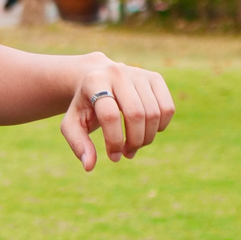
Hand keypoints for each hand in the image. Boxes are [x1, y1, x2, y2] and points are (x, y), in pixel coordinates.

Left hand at [59, 54, 174, 171]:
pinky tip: (146, 131)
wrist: (98, 81)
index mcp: (94, 81)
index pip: (110, 115)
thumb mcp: (73, 123)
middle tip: (127, 154)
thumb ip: (78, 143)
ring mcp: (139, 73)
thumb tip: (89, 166)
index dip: (115, 140)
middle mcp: (118, 73)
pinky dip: (160, 127)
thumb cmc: (86, 106)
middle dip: (134, 141)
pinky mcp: (155, 78)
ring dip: (147, 138)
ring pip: (154, 113)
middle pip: (136, 114)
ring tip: (134, 146)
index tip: (113, 156)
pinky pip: (167, 108)